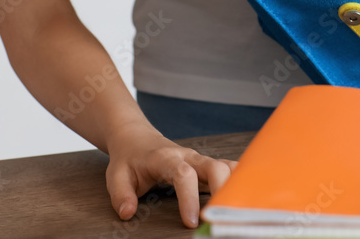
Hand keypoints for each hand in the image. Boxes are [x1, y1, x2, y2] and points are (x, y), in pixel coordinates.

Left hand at [106, 122, 235, 228]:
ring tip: (238, 211)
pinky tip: (243, 198)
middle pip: (215, 167)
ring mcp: (200, 160)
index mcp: (166, 158)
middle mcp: (188, 156)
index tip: (191, 221)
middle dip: (222, 191)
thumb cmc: (129, 158)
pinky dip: (239, 181)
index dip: (190, 198)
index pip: (183, 174)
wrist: (137, 138)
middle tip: (221, 217)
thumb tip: (128, 213)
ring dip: (235, 187)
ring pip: (227, 168)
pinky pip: (229, 170)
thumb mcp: (116, 176)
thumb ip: (121, 195)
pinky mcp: (206, 166)